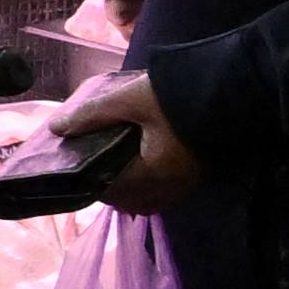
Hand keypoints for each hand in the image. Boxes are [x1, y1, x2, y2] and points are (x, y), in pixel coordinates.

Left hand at [45, 76, 207, 214]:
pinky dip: (146, 183)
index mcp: (154, 174)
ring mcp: (185, 185)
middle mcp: (170, 188)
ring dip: (127, 186)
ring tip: (114, 160)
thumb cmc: (177, 94)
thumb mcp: (130, 99)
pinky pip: (162, 193)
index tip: (77, 160)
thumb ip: (93, 114)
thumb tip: (57, 128)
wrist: (231, 87)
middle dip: (107, 184)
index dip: (88, 179)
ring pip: (144, 200)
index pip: (109, 191)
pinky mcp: (194, 176)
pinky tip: (139, 161)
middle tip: (93, 158)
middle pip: (126, 201)